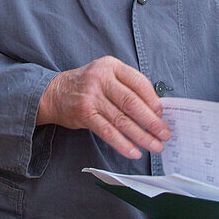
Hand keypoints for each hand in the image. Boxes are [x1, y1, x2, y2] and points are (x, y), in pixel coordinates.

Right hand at [37, 56, 170, 159]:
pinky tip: (134, 152)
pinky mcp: (84, 114)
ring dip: (142, 136)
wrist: (54, 92)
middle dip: (152, 122)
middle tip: (164, 134)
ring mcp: (91, 96)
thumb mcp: (106, 75)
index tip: (162, 115)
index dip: (154, 100)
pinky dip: (123, 144)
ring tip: (155, 146)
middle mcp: (101, 79)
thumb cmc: (86, 86)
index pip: (139, 83)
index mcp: (111, 66)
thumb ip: (127, 87)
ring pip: (122, 120)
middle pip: (132, 103)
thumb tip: (154, 110)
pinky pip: (108, 132)